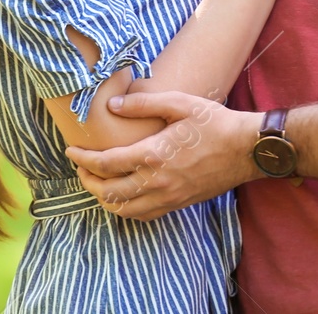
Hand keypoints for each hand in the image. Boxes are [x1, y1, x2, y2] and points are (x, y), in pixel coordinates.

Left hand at [64, 91, 260, 220]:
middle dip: (87, 181)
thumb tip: (112, 105)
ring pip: (123, 209)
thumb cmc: (214, 123)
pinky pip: (143, 215)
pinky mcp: (178, 204)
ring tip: (96, 182)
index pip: (105, 163)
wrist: (246, 150)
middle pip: (108, 192)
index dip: (82, 158)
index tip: (71, 150)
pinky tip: (123, 195)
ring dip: (104, 198)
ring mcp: (168, 197)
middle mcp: (157, 182)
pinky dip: (126, 209)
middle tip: (80, 167)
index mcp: (153, 155)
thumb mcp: (179, 103)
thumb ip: (143, 103)